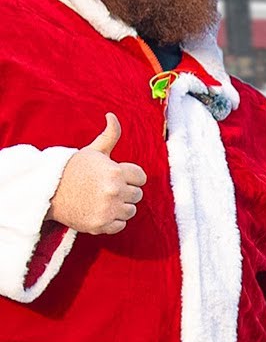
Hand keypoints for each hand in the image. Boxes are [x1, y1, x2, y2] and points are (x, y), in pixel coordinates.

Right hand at [47, 113, 147, 234]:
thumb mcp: (92, 151)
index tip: (114, 176)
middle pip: (137, 195)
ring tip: (100, 199)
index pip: (141, 178)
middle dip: (124, 191)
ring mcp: (107, 209)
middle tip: (104, 188)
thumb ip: (109, 136)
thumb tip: (112, 115)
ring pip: (130, 211)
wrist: (47, 192)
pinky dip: (111, 221)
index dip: (129, 176)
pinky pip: (120, 225)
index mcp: (116, 172)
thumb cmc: (73, 169)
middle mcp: (114, 191)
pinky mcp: (100, 225)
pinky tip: (98, 211)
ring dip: (119, 207)